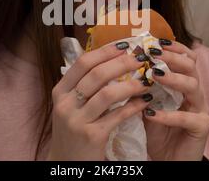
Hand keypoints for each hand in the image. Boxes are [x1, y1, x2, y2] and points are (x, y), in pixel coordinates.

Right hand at [47, 42, 151, 160]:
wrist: (66, 162)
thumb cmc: (73, 129)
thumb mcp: (70, 104)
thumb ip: (83, 84)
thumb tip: (108, 57)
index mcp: (60, 91)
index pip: (82, 62)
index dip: (105, 51)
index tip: (124, 45)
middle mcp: (65, 104)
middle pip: (97, 75)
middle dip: (122, 63)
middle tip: (141, 58)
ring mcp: (77, 120)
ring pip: (108, 94)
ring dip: (132, 84)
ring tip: (147, 80)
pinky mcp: (92, 136)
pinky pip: (118, 116)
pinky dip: (134, 106)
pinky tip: (145, 101)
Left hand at [144, 40, 208, 160]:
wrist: (167, 160)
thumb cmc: (157, 132)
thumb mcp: (146, 106)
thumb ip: (141, 88)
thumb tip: (124, 66)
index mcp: (184, 85)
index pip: (185, 59)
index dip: (173, 48)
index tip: (155, 41)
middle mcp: (195, 94)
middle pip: (191, 66)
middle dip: (172, 57)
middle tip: (154, 52)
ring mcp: (201, 109)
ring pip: (193, 86)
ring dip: (172, 78)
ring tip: (153, 75)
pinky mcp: (202, 127)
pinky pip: (186, 117)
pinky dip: (167, 114)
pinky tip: (151, 113)